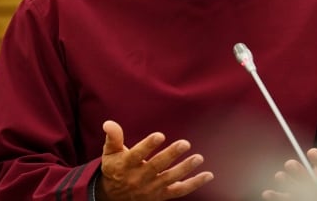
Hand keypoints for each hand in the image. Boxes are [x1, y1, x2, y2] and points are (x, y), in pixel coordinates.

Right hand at [95, 120, 213, 200]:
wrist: (114, 197)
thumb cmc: (114, 168)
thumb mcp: (110, 152)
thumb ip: (113, 137)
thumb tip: (109, 123)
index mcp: (126, 165)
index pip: (137, 155)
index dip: (148, 145)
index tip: (160, 135)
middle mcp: (139, 178)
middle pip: (156, 166)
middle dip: (171, 155)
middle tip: (185, 143)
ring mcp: (151, 188)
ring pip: (170, 178)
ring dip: (185, 168)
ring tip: (198, 157)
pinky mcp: (161, 196)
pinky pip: (180, 190)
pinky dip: (194, 184)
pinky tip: (207, 175)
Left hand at [262, 126, 316, 200]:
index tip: (311, 151)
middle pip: (314, 186)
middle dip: (301, 175)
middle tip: (289, 163)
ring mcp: (312, 194)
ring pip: (301, 195)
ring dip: (288, 187)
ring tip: (279, 176)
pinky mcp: (300, 197)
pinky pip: (290, 199)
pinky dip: (279, 197)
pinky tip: (267, 193)